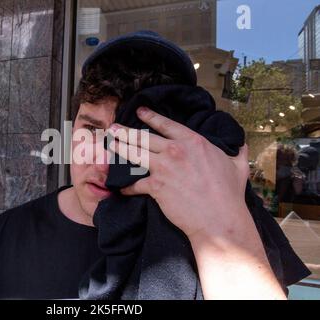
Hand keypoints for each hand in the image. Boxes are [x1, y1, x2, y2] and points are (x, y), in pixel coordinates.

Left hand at [107, 106, 250, 239]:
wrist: (219, 219)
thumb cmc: (229, 194)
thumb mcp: (237, 167)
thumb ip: (237, 153)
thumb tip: (241, 145)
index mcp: (193, 142)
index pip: (166, 124)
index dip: (151, 117)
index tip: (140, 111)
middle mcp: (175, 150)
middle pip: (144, 138)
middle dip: (126, 131)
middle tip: (114, 128)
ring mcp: (163, 167)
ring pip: (135, 154)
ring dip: (121, 149)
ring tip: (111, 144)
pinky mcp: (155, 186)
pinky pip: (136, 184)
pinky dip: (127, 187)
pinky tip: (121, 188)